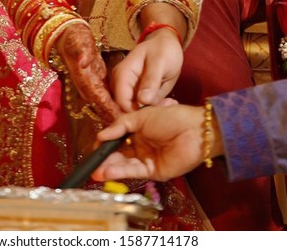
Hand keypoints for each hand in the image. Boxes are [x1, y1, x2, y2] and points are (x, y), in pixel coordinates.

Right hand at [55, 22, 120, 122]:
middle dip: (114, 117)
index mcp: (84, 79)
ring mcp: (91, 85)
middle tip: (130, 128)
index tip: (121, 119)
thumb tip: (82, 62)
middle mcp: (86, 86)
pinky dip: (115, 104)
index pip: (98, 98)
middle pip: (102, 106)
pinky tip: (126, 109)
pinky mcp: (96, 81)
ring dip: (115, 113)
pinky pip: (106, 97)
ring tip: (131, 123)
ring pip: (104, 104)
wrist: (68, 35)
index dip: (109, 109)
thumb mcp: (78, 43)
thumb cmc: (75, 38)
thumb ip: (81, 53)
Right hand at [91, 103, 222, 181]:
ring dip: (110, 168)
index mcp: (138, 129)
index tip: (94, 147)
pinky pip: (134, 171)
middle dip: (105, 159)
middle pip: (119, 153)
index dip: (105, 143)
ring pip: (124, 164)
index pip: (117, 138)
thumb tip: (100, 135)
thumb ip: (120, 125)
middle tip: (92, 163)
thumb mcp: (142, 115)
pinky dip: (121, 172)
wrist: (194, 130)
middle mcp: (140, 144)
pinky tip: (109, 172)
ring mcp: (146, 159)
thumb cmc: (170, 117)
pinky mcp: (153, 171)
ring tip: (96, 171)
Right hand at [111, 30, 183, 112]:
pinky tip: (168, 102)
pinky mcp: (135, 95)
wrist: (166, 45)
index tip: (155, 112)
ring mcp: (127, 90)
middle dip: (146, 112)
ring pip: (134, 111)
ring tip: (170, 103)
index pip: (120, 101)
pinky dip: (155, 109)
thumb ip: (151, 80)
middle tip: (168, 105)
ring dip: (152, 111)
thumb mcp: (160, 62)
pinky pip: (142, 109)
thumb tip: (143, 100)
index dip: (135, 112)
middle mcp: (120, 84)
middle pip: (125, 109)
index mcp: (122, 74)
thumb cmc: (163, 50)